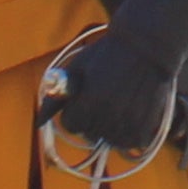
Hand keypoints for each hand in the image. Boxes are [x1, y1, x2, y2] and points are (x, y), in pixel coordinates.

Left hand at [40, 13, 187, 155]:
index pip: (71, 124)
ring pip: (110, 141)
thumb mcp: (77, 68)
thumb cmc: (107, 54)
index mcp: (90, 99)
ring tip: (115, 109)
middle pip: (90, 134)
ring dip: (109, 130)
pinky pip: (132, 143)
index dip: (74, 113)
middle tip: (101, 102)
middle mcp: (110, 112)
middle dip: (91, 121)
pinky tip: (129, 117)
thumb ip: (56, 98)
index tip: (82, 102)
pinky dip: (128, 136)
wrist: (147, 45)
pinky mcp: (148, 124)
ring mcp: (131, 120)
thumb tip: (39, 122)